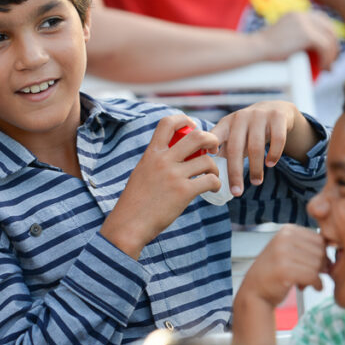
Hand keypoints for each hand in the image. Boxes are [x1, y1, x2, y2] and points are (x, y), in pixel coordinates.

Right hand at [101, 114, 221, 258]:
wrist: (129, 225)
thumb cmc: (135, 202)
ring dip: (215, 167)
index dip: (184, 120)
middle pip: (196, 136)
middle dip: (211, 139)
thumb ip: (157, 161)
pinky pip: (210, 180)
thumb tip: (177, 155)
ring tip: (212, 175)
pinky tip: (212, 188)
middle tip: (214, 148)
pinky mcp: (183, 192)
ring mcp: (174, 176)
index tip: (193, 127)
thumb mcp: (141, 173)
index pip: (167, 123)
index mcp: (151, 154)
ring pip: (207, 160)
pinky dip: (216, 183)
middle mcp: (163, 160)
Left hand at [210, 100, 313, 195]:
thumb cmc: (249, 130)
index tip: (208, 166)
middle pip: (235, 148)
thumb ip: (222, 150)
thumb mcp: (234, 135)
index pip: (214, 136)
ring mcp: (259, 116)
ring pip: (255, 146)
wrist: (275, 109)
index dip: (209, 148)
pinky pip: (277, 139)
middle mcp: (240, 118)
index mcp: (226, 123)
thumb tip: (208, 176)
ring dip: (256, 168)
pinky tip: (270, 164)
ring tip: (256, 182)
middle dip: (235, 172)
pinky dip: (274, 154)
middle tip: (237, 192)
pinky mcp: (277, 117)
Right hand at [237, 225, 327, 309]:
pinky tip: (311, 287)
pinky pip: (313, 276)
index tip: (314, 265)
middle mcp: (284, 238)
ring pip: (318, 265)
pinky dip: (317, 284)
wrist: (255, 292)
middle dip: (320, 266)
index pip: (320, 239)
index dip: (322, 255)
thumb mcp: (289, 251)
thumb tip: (337, 249)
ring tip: (306, 281)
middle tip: (310, 275)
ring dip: (317, 277)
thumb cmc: (275, 272)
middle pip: (320, 252)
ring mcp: (283, 253)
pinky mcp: (284, 270)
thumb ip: (308, 246)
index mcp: (287, 230)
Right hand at [256, 11, 339, 71]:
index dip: (328, 35)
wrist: (254, 49)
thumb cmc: (263, 49)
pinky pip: (325, 47)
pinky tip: (323, 67)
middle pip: (329, 28)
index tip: (328, 50)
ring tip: (327, 67)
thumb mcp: (281, 37)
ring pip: (329, 39)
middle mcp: (302, 15)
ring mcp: (305, 24)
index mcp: (296, 15)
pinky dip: (327, 58)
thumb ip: (294, 37)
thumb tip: (308, 49)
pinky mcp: (307, 35)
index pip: (321, 20)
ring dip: (331, 54)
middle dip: (333, 45)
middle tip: (331, 61)